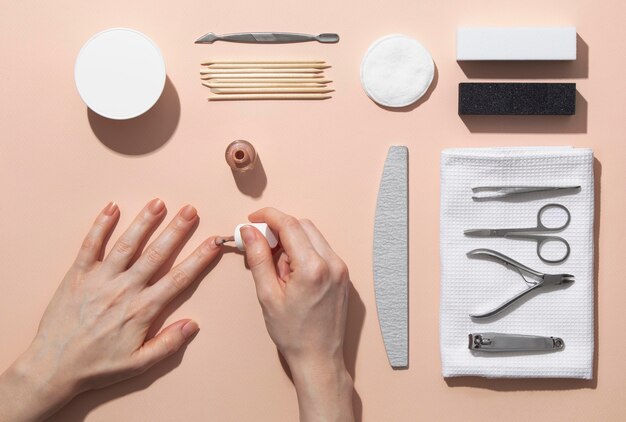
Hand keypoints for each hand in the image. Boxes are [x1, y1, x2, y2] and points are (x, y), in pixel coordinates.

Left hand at [0, 199, 221, 420]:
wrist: (53, 367)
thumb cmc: (98, 367)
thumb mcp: (139, 363)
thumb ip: (168, 344)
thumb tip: (194, 324)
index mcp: (143, 309)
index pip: (179, 278)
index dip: (199, 258)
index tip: (213, 242)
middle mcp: (125, 289)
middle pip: (157, 253)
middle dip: (176, 230)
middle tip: (190, 210)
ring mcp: (100, 279)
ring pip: (127, 244)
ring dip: (144, 222)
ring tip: (158, 202)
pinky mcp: (78, 275)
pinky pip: (90, 245)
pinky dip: (101, 226)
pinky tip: (112, 208)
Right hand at [240, 208, 353, 421]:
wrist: (319, 358)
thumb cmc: (293, 333)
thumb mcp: (267, 295)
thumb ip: (259, 258)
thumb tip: (249, 231)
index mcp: (312, 267)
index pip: (290, 224)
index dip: (268, 217)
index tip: (252, 220)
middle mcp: (332, 263)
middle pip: (303, 226)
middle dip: (280, 229)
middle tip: (262, 245)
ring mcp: (341, 269)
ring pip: (313, 236)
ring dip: (293, 240)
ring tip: (278, 267)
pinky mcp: (343, 275)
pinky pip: (322, 250)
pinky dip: (305, 251)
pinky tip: (293, 273)